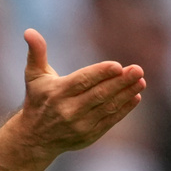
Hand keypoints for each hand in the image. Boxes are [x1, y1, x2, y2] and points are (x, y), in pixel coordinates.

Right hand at [0, 29, 145, 170]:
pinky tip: (135, 96)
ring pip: (107, 107)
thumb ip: (36, 53)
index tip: (117, 66)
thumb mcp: (33, 76)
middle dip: (120, 82)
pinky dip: (124, 109)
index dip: (100, 73)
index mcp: (56, 93)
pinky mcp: (89, 136)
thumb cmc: (37, 100)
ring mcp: (79, 125)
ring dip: (126, 94)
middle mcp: (68, 111)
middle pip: (98, 95)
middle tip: (138, 69)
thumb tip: (29, 31)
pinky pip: (109, 121)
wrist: (34, 138)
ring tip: (141, 81)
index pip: (82, 81)